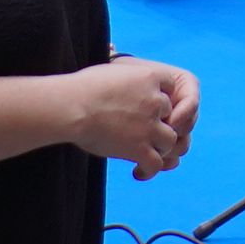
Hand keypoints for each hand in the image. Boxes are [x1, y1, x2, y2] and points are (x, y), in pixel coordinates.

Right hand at [64, 56, 197, 177]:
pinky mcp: (139, 148)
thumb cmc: (81, 88)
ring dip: (159, 148)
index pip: (171, 87)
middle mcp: (155, 101)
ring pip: (170, 141)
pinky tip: (137, 171)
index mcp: (149, 77)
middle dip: (160, 125)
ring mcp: (149, 126)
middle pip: (172, 115)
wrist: (71, 107)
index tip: (148, 106)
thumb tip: (120, 78)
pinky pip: (156, 163)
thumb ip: (126, 79)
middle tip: (144, 134)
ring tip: (143, 154)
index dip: (161, 99)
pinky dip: (149, 170)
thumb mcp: (112, 72)